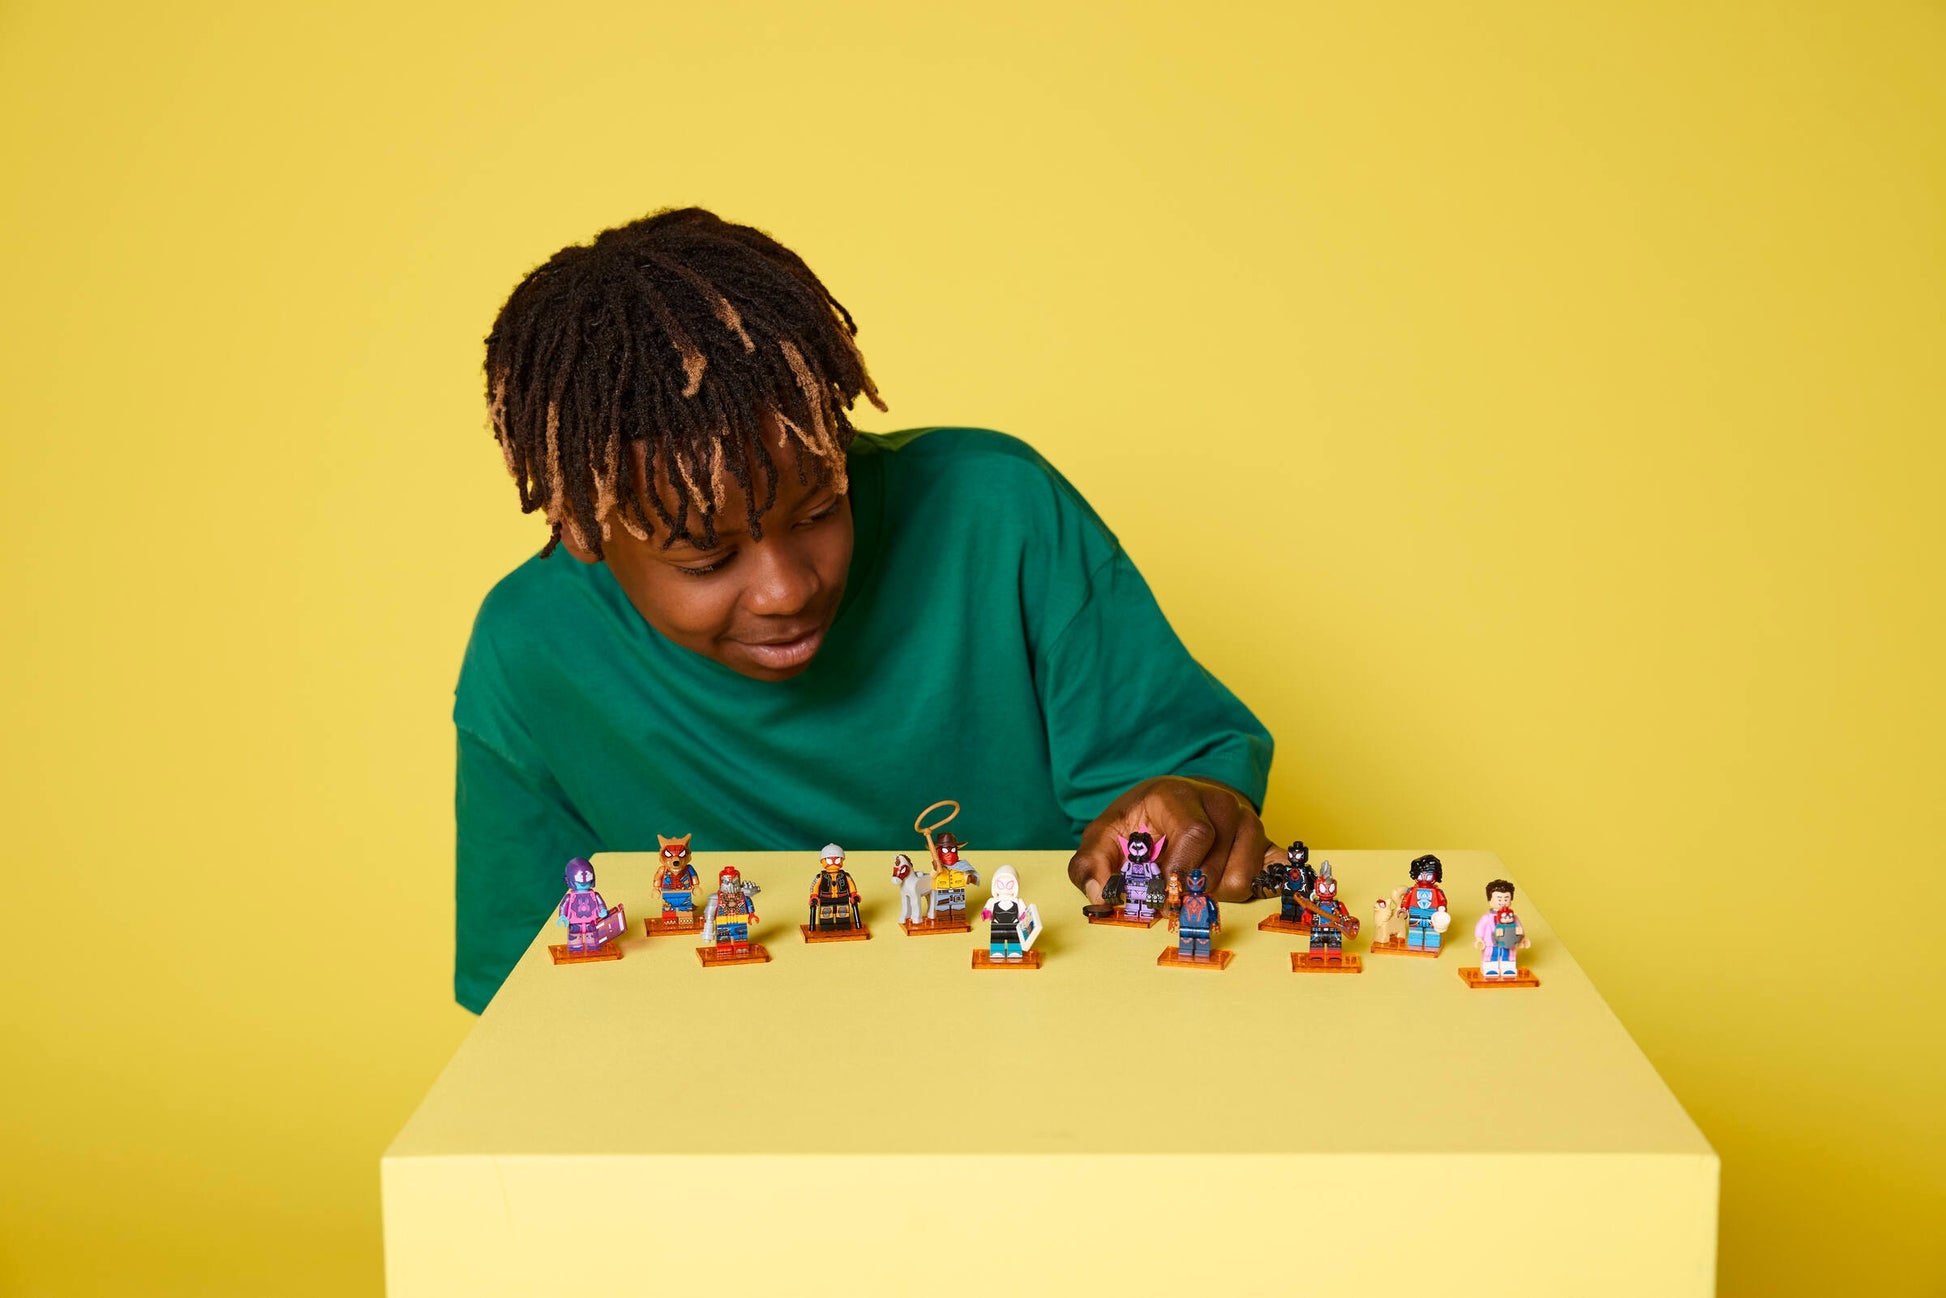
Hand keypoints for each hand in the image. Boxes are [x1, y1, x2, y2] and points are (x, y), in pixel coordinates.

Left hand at [1068, 776, 1277, 905]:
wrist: (1174, 803)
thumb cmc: (1139, 822)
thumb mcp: (1105, 836)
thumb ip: (1091, 864)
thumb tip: (1102, 896)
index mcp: (1180, 796)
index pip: (1195, 835)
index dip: (1180, 871)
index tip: (1162, 892)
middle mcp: (1221, 804)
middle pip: (1217, 868)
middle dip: (1190, 892)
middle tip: (1172, 895)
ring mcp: (1249, 823)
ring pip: (1242, 880)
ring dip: (1215, 895)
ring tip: (1194, 881)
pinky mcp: (1267, 842)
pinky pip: (1270, 878)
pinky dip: (1255, 890)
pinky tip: (1231, 887)